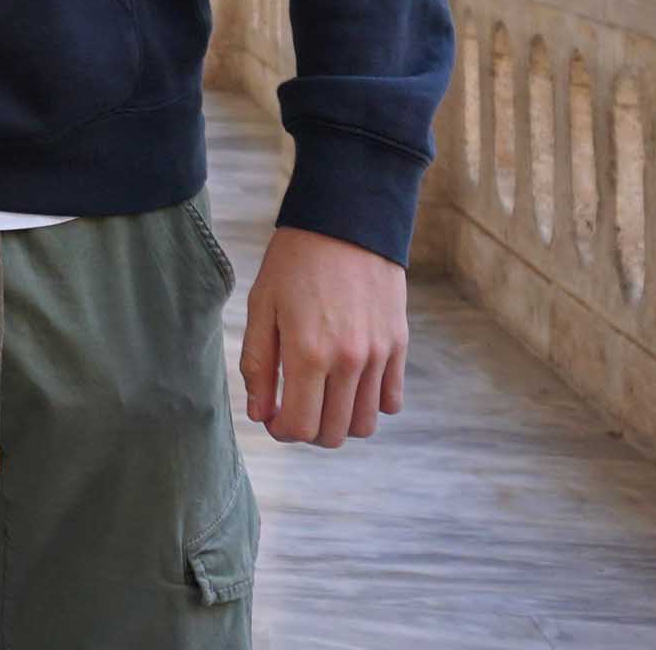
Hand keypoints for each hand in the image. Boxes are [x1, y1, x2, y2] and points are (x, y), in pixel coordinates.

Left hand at [239, 226, 407, 447]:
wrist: (345, 221)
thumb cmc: (294, 262)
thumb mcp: (262, 307)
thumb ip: (258, 365)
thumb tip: (260, 415)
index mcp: (307, 352)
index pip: (300, 426)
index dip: (282, 431)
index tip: (274, 418)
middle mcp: (348, 360)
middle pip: (333, 434)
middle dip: (309, 431)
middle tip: (294, 409)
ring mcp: (378, 355)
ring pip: (364, 424)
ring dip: (339, 422)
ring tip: (321, 397)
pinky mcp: (398, 345)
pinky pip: (391, 401)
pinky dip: (370, 404)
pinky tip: (349, 383)